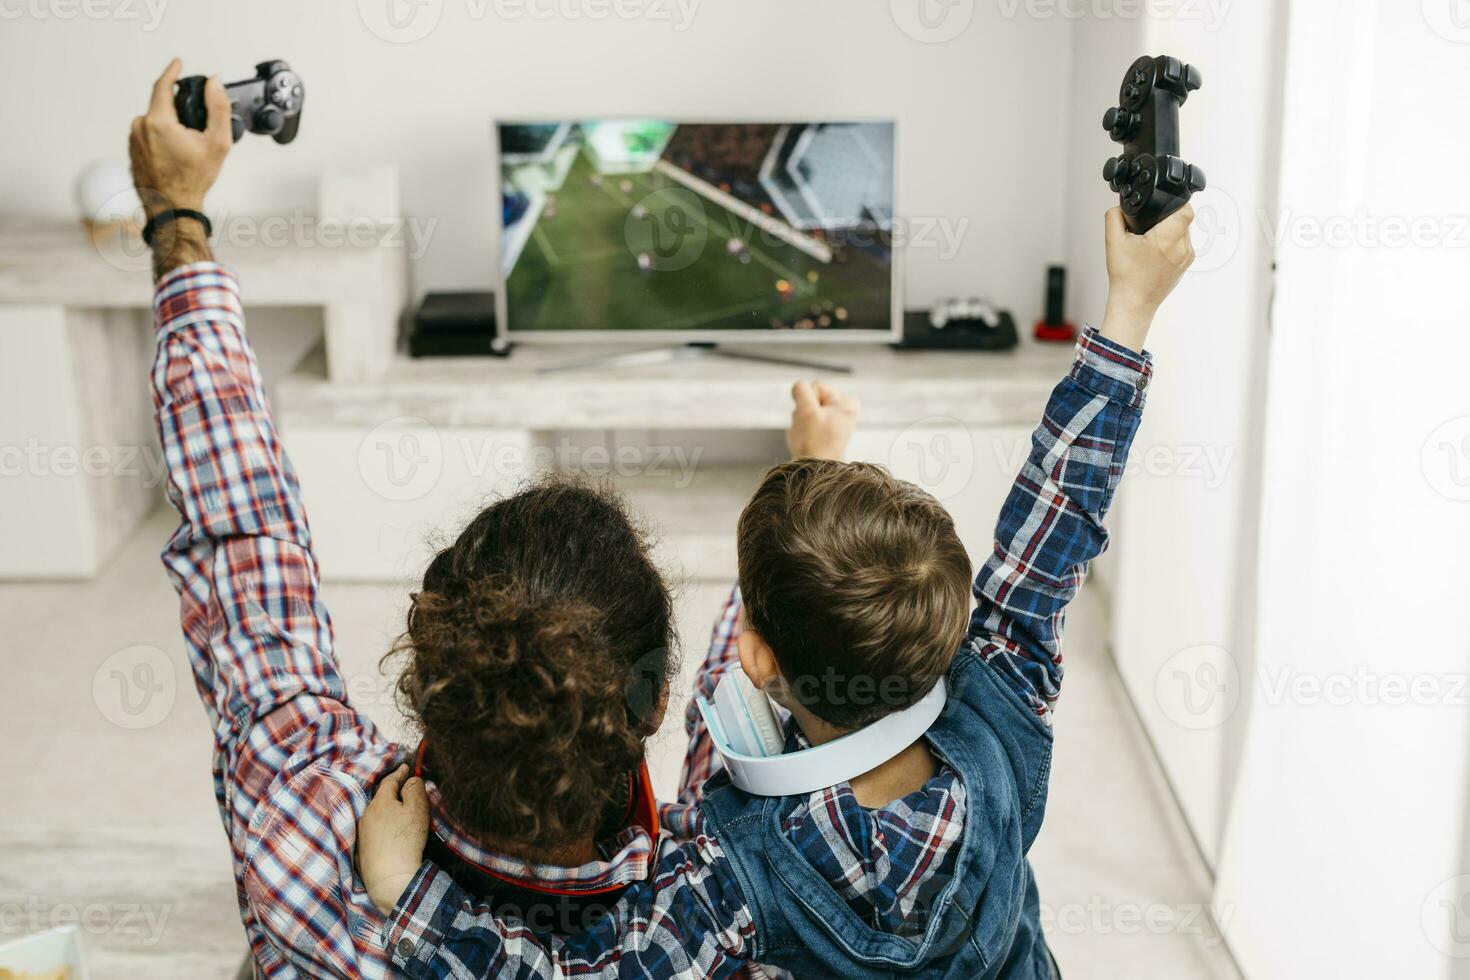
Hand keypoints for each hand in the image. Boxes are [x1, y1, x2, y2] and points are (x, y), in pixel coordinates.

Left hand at [128, 59, 231, 217]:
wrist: (172, 208)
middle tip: (197, 131)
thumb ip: (218, 108)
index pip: (162, 86)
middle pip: (162, 107)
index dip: (172, 72)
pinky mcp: (131, 151)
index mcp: (158, 121)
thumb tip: (214, 83)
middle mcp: (140, 127)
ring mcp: (133, 140)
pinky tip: (175, 159)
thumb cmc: (193, 180)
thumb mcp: (218, 143)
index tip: (177, 63)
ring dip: (171, 128)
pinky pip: (148, 137)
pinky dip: (162, 140)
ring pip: (155, 123)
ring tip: (187, 151)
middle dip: (178, 112)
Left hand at [358, 765, 429, 916]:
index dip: (400, 772)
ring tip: (399, 812)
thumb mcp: (417, 808)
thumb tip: (411, 779)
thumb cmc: (406, 839)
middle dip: (393, 792)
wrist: (390, 877)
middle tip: (405, 789)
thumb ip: (415, 789)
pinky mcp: (362, 850)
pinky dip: (382, 826)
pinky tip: (390, 833)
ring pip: (376, 814)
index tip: (406, 766)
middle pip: (381, 797)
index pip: (390, 781)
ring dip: (387, 810)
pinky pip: (374, 831)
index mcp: (380, 801)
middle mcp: (366, 814)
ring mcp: (362, 833)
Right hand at [786, 380, 859, 460]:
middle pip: (810, 398)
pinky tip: (807, 442)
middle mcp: (845, 409)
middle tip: (809, 431)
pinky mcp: (826, 430)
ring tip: (808, 437)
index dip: (807, 402)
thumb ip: (801, 390)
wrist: (815, 472)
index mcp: (847, 402)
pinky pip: (806, 422)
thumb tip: (799, 387)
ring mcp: (835, 420)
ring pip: (806, 411)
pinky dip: (802, 431)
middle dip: (804, 413)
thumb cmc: (813, 443)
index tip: (813, 420)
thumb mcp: (806, 411)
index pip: (815, 386)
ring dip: (801, 423)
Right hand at [1099, 204, 1195, 352]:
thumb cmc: (1126, 277)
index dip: (1175, 203)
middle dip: (1168, 218)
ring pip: (1184, 231)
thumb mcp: (1113, 242)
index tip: (1162, 208)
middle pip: (1183, 219)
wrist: (1134, 303)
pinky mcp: (1186, 264)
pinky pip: (1183, 244)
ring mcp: (1187, 257)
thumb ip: (1114, 217)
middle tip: (1150, 228)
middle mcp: (1182, 247)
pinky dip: (1172, 243)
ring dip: (1171, 231)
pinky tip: (1156, 252)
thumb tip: (1119, 206)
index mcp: (1168, 238)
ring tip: (1152, 242)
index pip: (1186, 209)